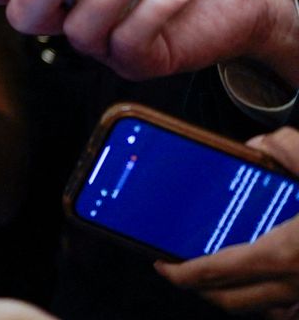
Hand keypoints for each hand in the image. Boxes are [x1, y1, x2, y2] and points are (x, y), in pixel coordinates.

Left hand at [159, 128, 298, 313]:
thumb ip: (288, 149)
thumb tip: (257, 146)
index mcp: (286, 253)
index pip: (217, 273)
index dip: (182, 273)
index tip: (163, 265)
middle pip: (232, 302)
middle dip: (201, 290)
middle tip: (184, 271)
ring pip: (263, 314)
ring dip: (236, 300)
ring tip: (221, 278)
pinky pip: (292, 314)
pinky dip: (274, 306)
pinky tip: (270, 287)